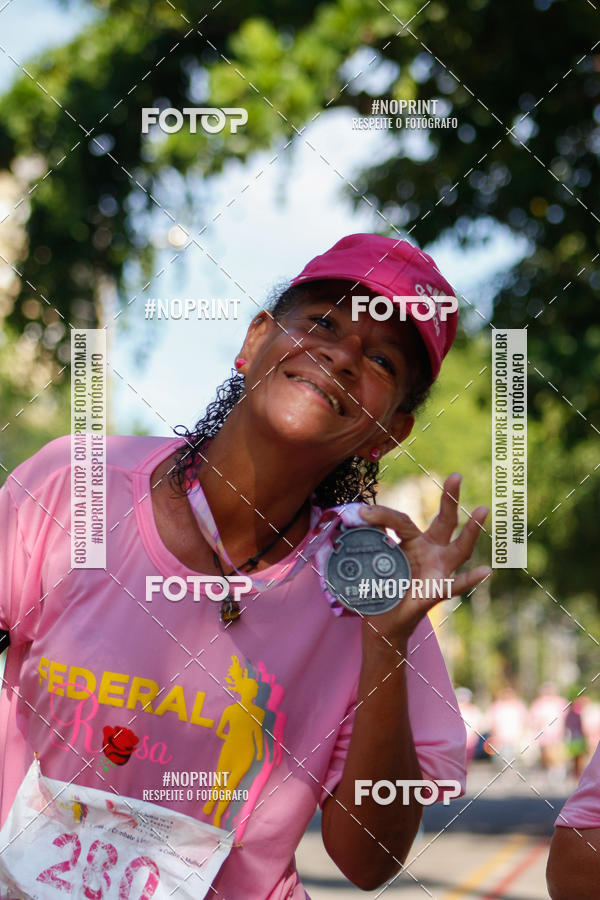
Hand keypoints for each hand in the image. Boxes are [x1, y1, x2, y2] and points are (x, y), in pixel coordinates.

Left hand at [359, 472, 490, 650]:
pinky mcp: (438, 591)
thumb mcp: (372, 559)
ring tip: (482, 510)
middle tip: (456, 475)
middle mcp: (432, 552)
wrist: (383, 621)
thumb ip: (370, 539)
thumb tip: (354, 516)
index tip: (363, 512)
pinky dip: (470, 579)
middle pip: (444, 522)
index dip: (383, 515)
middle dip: (450, 499)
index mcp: (414, 541)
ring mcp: (439, 570)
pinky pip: (456, 585)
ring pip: (459, 549)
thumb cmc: (381, 586)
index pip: (403, 521)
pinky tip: (485, 571)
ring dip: (471, 531)